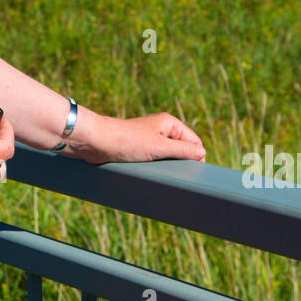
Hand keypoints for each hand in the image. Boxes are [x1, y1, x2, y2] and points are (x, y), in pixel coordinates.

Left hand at [73, 111, 205, 165]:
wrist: (98, 142)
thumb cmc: (128, 141)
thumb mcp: (160, 147)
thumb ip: (183, 150)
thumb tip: (202, 153)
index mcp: (169, 123)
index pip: (193, 140)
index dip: (196, 156)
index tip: (193, 172)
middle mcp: (160, 129)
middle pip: (181, 148)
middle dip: (182, 162)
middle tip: (180, 177)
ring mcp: (149, 139)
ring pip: (168, 155)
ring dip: (168, 165)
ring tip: (165, 176)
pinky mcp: (139, 149)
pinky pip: (155, 159)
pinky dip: (157, 167)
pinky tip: (155, 175)